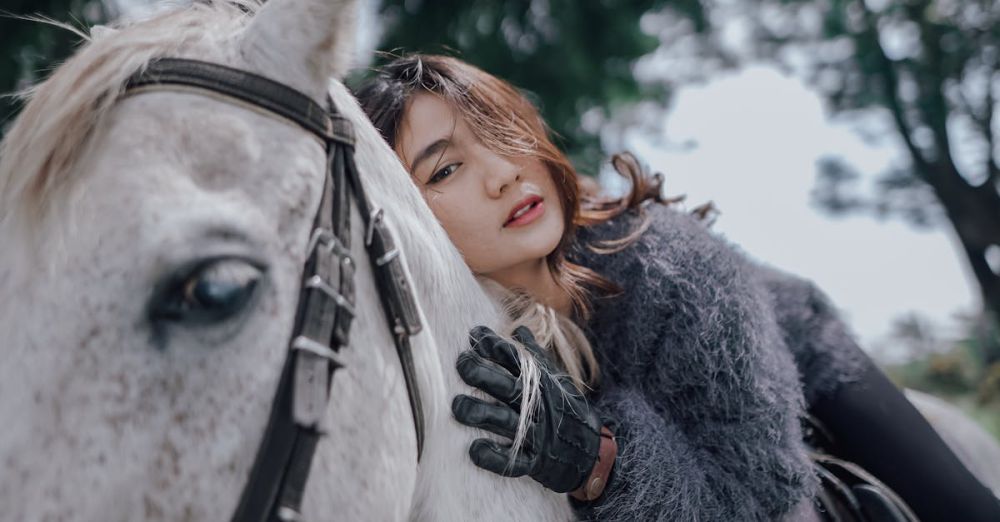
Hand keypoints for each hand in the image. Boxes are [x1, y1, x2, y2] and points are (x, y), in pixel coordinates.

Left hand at [451, 325, 602, 492]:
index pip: (516, 361)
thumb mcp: (556, 381)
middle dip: (483, 374)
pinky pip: (512, 461)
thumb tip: (519, 329)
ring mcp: (535, 435)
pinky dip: (494, 456)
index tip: (475, 334)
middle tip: (462, 364)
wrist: (591, 451)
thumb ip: (536, 356)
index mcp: (540, 385)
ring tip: (457, 406)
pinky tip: (475, 448)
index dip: (495, 346)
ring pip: (504, 422)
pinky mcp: (533, 462)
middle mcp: (537, 408)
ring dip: (480, 413)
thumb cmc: (566, 410)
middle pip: (507, 387)